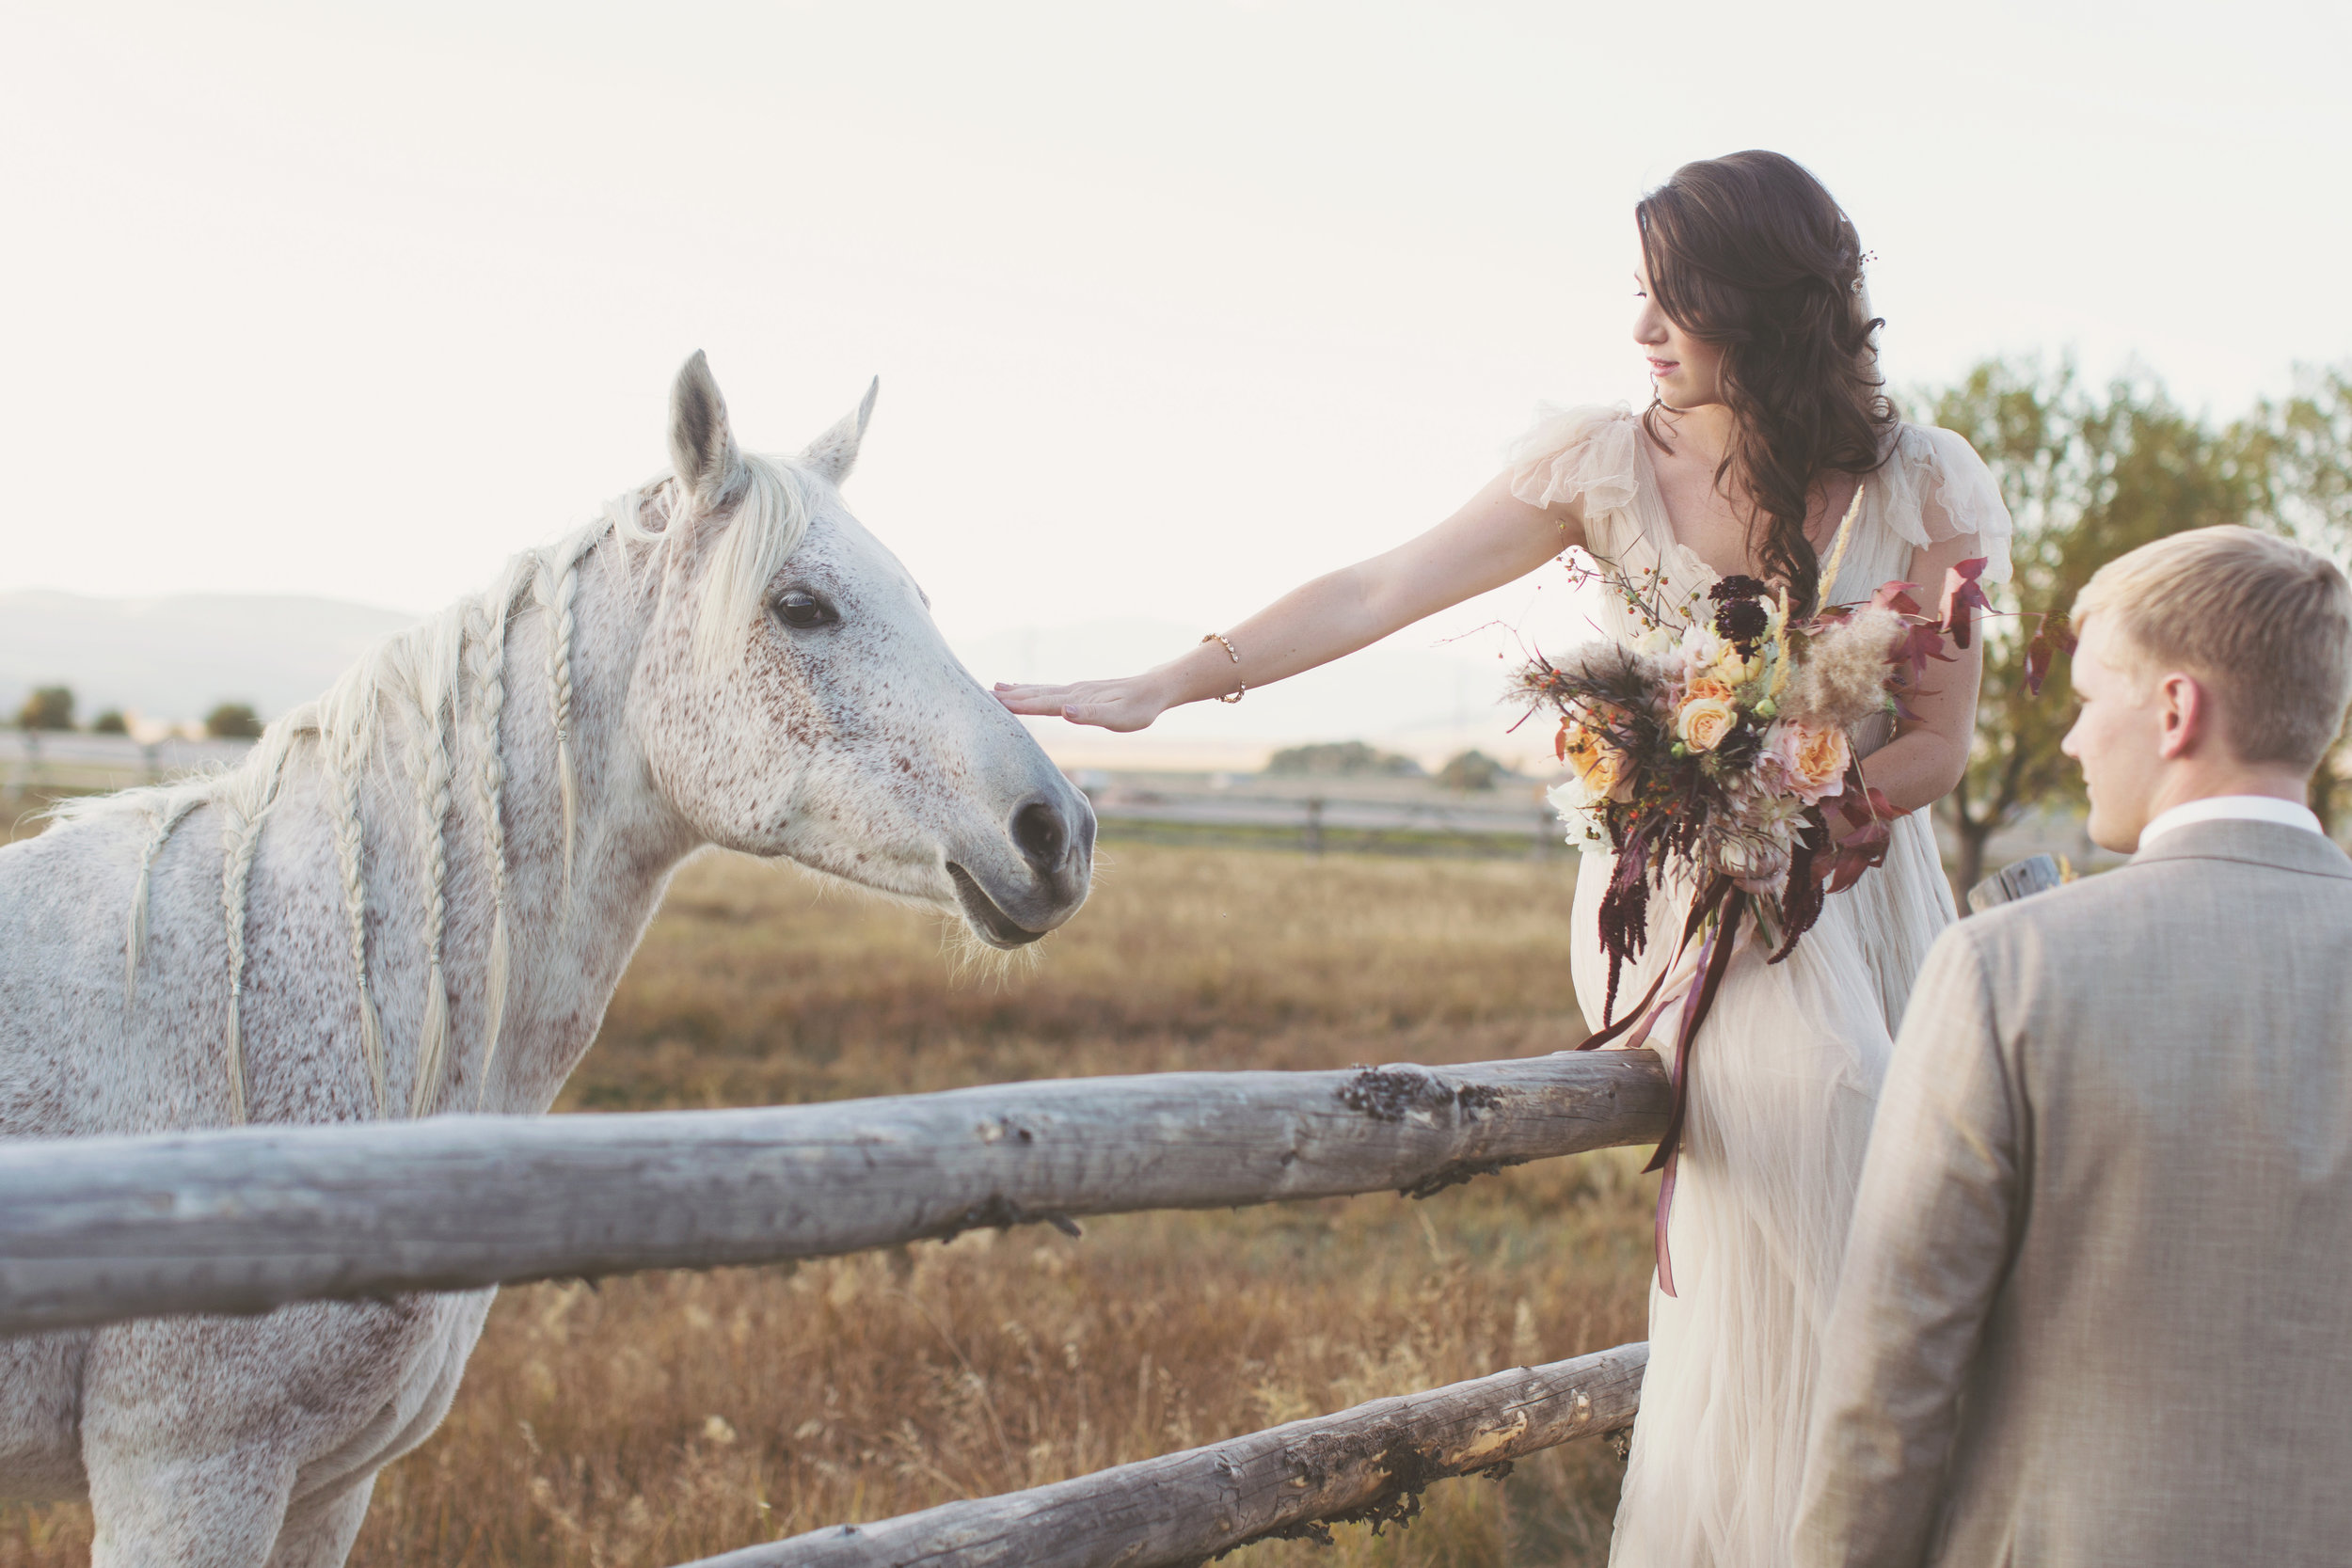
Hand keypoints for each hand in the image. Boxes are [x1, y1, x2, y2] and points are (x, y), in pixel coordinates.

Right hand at [994, 675, 1172, 731]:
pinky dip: (1032, 689)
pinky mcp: (1079, 692)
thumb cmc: (1139, 708)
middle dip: (1008, 696)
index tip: (991, 702)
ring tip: (994, 688)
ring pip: (1039, 690)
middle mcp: (1071, 692)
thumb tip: (1064, 710)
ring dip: (1016, 690)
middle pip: (1034, 694)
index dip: (1016, 704)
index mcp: (1076, 700)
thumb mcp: (1119, 717)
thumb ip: (1091, 715)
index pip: (1041, 703)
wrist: (1154, 690)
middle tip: (979, 694)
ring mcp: (1074, 690)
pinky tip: (1025, 688)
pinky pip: (1048, 690)